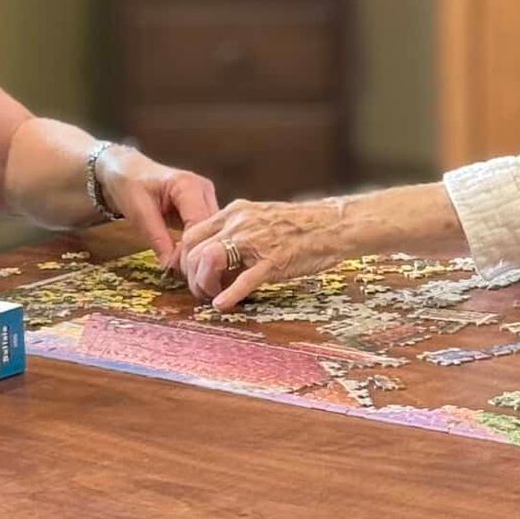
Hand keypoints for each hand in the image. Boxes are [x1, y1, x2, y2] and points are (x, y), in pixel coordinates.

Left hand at [99, 150, 217, 269]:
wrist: (126, 171)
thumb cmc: (130, 186)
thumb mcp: (139, 213)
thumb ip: (157, 238)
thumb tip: (172, 266)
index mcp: (188, 184)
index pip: (199, 222)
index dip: (193, 248)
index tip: (182, 270)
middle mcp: (204, 189)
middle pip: (211, 227)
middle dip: (200, 251)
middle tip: (187, 275)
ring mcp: (206, 197)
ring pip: (212, 230)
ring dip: (201, 249)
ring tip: (189, 270)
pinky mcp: (204, 207)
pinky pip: (207, 229)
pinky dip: (199, 244)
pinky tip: (191, 260)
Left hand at [178, 196, 346, 310]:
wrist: (333, 225)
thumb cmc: (299, 226)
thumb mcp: (260, 217)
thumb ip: (237, 230)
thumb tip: (216, 252)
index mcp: (235, 212)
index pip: (192, 232)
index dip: (186, 257)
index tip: (190, 273)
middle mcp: (239, 223)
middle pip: (194, 248)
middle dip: (190, 274)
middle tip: (199, 290)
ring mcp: (255, 241)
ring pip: (210, 260)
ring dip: (203, 283)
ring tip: (210, 297)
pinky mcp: (273, 260)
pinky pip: (243, 279)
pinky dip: (229, 295)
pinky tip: (222, 305)